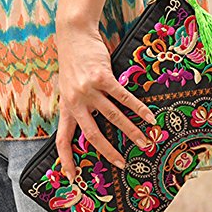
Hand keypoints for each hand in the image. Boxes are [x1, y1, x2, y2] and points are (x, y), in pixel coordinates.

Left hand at [54, 15, 156, 184]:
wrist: (74, 35)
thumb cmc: (73, 63)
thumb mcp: (68, 88)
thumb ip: (78, 105)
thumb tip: (95, 122)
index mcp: (66, 107)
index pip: (62, 138)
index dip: (66, 158)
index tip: (73, 176)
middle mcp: (75, 102)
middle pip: (92, 134)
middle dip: (108, 152)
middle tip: (122, 164)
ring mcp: (89, 90)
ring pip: (113, 117)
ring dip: (131, 131)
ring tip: (145, 141)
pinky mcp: (102, 77)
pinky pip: (123, 98)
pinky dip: (138, 109)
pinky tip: (149, 117)